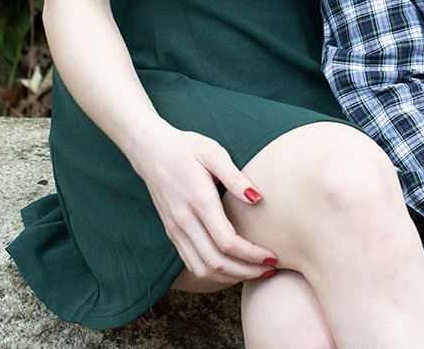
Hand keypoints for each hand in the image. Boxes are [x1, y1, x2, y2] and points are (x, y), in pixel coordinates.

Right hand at [131, 123, 278, 284]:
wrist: (151, 151)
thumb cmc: (187, 148)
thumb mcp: (214, 153)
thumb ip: (235, 177)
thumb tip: (257, 198)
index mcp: (199, 201)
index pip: (227, 242)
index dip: (252, 255)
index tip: (272, 257)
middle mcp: (184, 221)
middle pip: (216, 263)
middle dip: (246, 272)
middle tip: (270, 270)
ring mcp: (176, 230)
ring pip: (202, 269)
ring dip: (230, 277)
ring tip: (254, 272)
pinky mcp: (172, 233)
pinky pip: (192, 263)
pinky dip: (213, 273)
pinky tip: (232, 267)